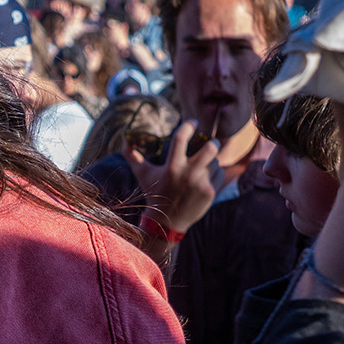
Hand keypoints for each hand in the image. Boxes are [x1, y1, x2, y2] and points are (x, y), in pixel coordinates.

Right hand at [122, 119, 221, 236]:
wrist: (167, 221)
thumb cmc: (154, 193)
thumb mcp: (143, 175)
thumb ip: (133, 157)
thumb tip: (124, 141)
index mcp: (172, 166)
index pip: (181, 138)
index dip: (188, 126)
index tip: (193, 122)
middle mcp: (188, 174)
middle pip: (210, 148)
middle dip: (212, 142)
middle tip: (211, 142)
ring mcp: (201, 183)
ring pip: (216, 162)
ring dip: (212, 161)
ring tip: (205, 165)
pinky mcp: (210, 192)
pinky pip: (219, 175)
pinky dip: (215, 173)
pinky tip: (207, 177)